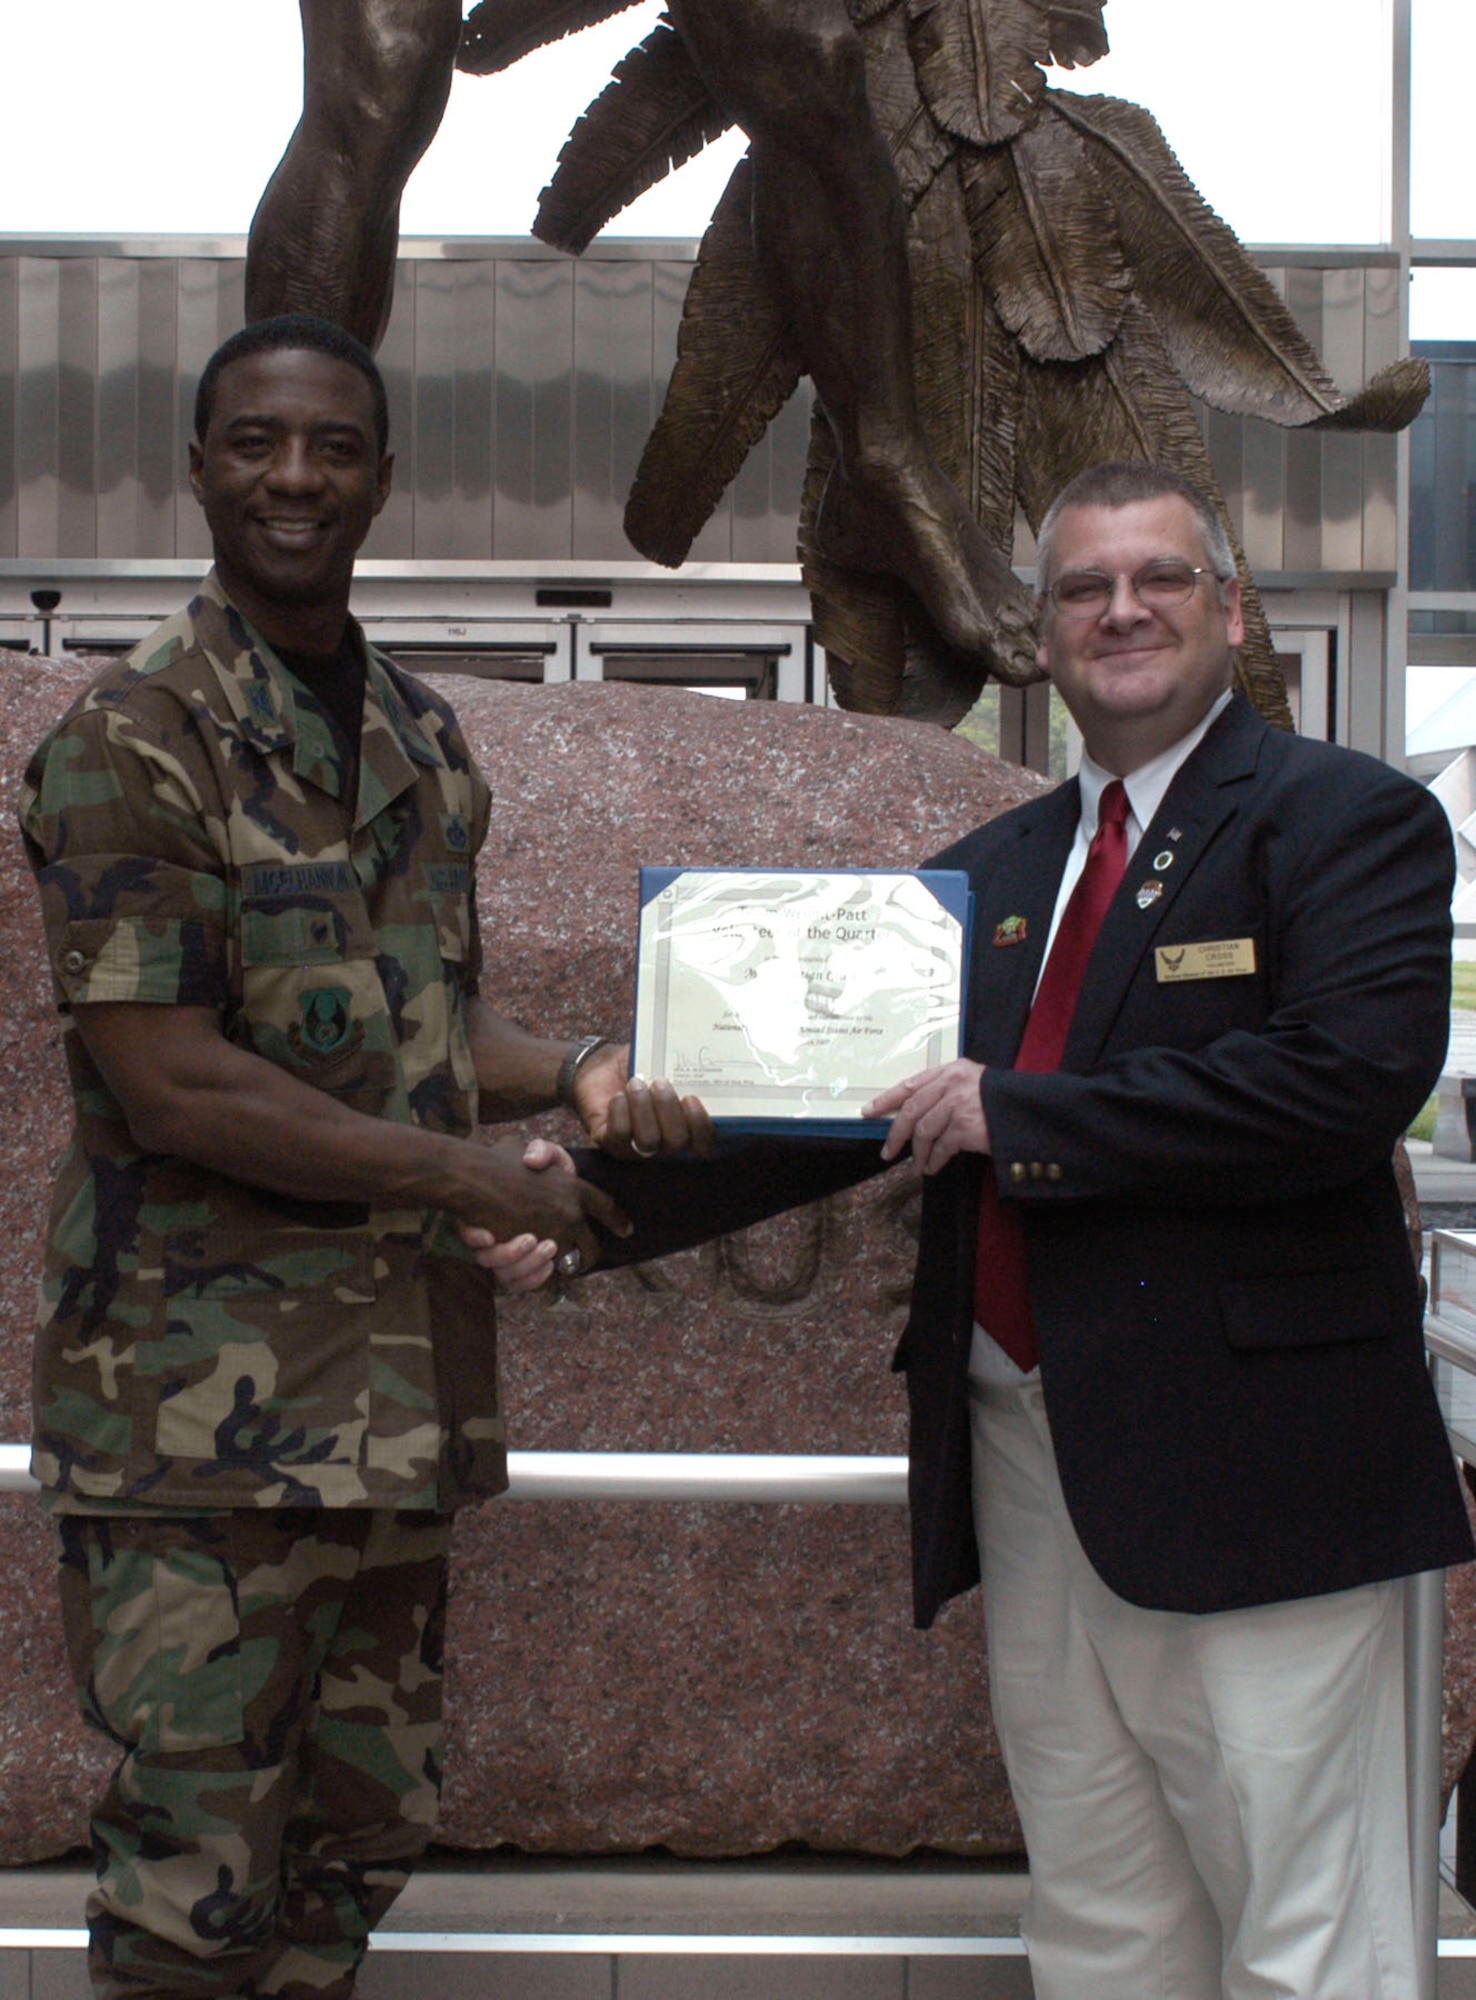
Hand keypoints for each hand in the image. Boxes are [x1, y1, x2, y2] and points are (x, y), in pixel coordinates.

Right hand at [457, 1133, 629, 1271]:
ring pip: (567, 1264)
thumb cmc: (493, 1160)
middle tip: (579, 1260)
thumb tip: (534, 1160)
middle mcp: (570, 1213)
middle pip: (592, 1247)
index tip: (626, 1230)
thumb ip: (536, 1154)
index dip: (617, 1220)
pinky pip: (544, 1275)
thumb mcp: (522, 1147)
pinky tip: (534, 1268)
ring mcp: (553, 1235)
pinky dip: (538, 1276)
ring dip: (556, 1266)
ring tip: (546, 1259)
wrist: (473, 1179)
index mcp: (572, 1187)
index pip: (606, 1207)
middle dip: (587, 1257)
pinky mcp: (533, 1254)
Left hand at [574, 1043, 716, 1158]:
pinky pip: (620, 1135)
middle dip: (668, 1110)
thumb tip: (694, 1051)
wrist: (603, 1067)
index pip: (705, 1144)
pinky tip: (619, 1095)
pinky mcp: (611, 1143)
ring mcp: (638, 1148)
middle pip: (677, 1143)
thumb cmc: (640, 1067)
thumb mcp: (664, 1063)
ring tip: (635, 1082)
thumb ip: (682, 1065)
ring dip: (643, 1108)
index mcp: (686, 1128)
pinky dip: (620, 1111)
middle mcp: (665, 1145)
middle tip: (659, 1083)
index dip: (701, 1126)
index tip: (690, 1097)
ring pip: (648, 1141)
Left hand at [864, 1060, 990, 1174]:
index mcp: (952, 1070)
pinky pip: (941, 1148)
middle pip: (911, 1110)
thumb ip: (948, 1091)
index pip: (911, 1084)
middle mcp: (952, 1084)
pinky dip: (934, 1160)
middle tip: (888, 1151)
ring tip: (918, 1166)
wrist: (1032, 1112)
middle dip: (895, 1133)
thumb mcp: (975, 1084)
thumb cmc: (1002, 1102)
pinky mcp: (965, 1127)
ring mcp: (958, 1104)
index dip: (886, 1099)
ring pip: (923, 1131)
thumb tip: (914, 1116)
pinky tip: (933, 1167)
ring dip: (918, 1153)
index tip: (869, 1111)